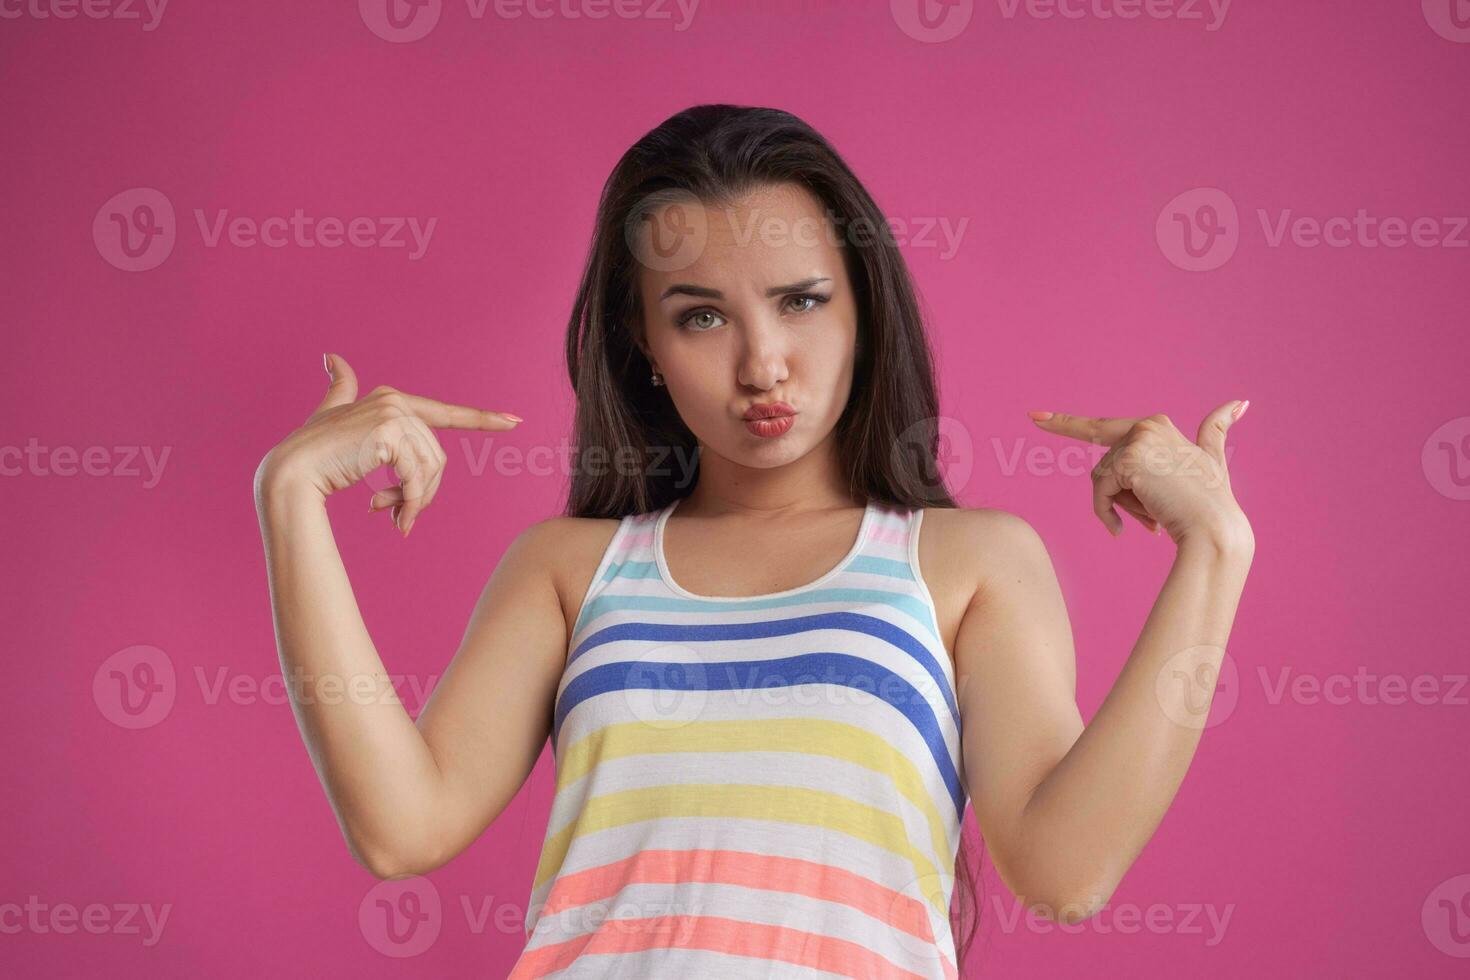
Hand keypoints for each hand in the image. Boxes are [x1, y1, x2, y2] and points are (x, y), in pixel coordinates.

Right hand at [254, 353, 521, 535]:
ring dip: (413, 502)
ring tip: (390, 517)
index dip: (481, 418)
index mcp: (392, 399)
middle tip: (398, 515)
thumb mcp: (330, 416)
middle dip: (422, 492)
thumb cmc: (311, 450)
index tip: (515, 421)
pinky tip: (388, 516)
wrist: (290, 473)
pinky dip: (408, 503)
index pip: (445, 412)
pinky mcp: (389, 434)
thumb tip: (331, 356)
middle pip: (436, 457)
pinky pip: (416, 478)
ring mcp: (393, 414)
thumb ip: (340, 388)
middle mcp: (395, 401)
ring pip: (429, 470)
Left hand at [1027, 400, 1251, 547]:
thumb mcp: (1212, 460)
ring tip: (1152, 520)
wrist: (1216, 529)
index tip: (1033, 415)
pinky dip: (1107, 513)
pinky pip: (1100, 491)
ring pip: (1101, 481)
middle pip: (1104, 467)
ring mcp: (1138, 440)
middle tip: (1149, 517)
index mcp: (1157, 425)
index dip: (1065, 423)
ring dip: (1119, 507)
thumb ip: (1216, 430)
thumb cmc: (1212, 502)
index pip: (1101, 427)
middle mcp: (1147, 426)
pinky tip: (1127, 529)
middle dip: (1115, 498)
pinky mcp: (1130, 460)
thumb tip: (1242, 400)